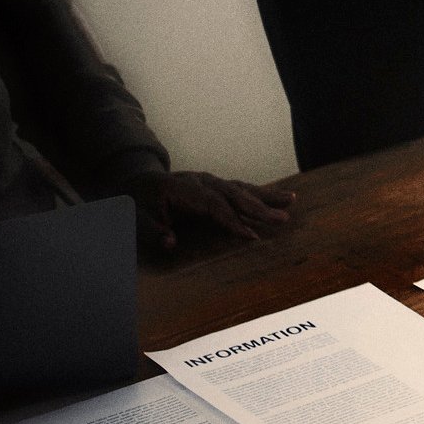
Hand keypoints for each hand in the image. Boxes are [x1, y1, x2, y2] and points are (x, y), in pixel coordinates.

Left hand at [122, 171, 293, 249]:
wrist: (132, 183)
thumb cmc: (135, 203)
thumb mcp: (134, 217)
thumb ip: (151, 230)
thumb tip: (171, 243)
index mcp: (180, 187)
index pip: (212, 204)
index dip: (232, 220)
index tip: (251, 236)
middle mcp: (198, 180)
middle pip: (232, 193)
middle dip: (258, 207)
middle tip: (281, 219)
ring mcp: (208, 180)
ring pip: (240, 188)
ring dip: (266, 195)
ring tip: (291, 200)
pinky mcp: (213, 185)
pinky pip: (239, 188)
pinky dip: (260, 193)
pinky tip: (280, 196)